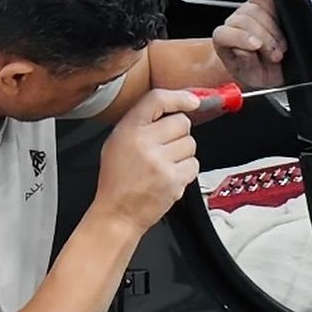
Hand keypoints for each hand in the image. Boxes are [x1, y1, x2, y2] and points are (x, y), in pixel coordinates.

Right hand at [94, 89, 200, 234]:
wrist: (118, 213)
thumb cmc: (117, 179)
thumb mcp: (117, 142)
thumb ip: (141, 123)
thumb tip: (173, 107)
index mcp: (128, 130)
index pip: (157, 99)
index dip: (179, 97)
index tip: (192, 101)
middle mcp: (144, 143)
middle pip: (181, 122)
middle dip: (179, 133)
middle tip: (166, 147)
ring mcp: (160, 162)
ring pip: (191, 143)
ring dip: (183, 153)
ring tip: (166, 164)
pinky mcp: (173, 180)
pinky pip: (194, 165)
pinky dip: (186, 171)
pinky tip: (170, 176)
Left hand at [213, 0, 285, 90]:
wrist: (267, 71)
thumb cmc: (256, 74)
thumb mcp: (252, 78)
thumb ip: (246, 64)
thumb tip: (244, 51)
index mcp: (223, 41)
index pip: (224, 33)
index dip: (241, 37)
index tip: (257, 45)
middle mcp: (232, 24)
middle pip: (244, 18)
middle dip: (265, 36)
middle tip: (276, 54)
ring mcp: (246, 12)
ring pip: (256, 7)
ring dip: (274, 27)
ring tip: (281, 47)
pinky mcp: (260, 4)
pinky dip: (277, 10)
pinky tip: (282, 27)